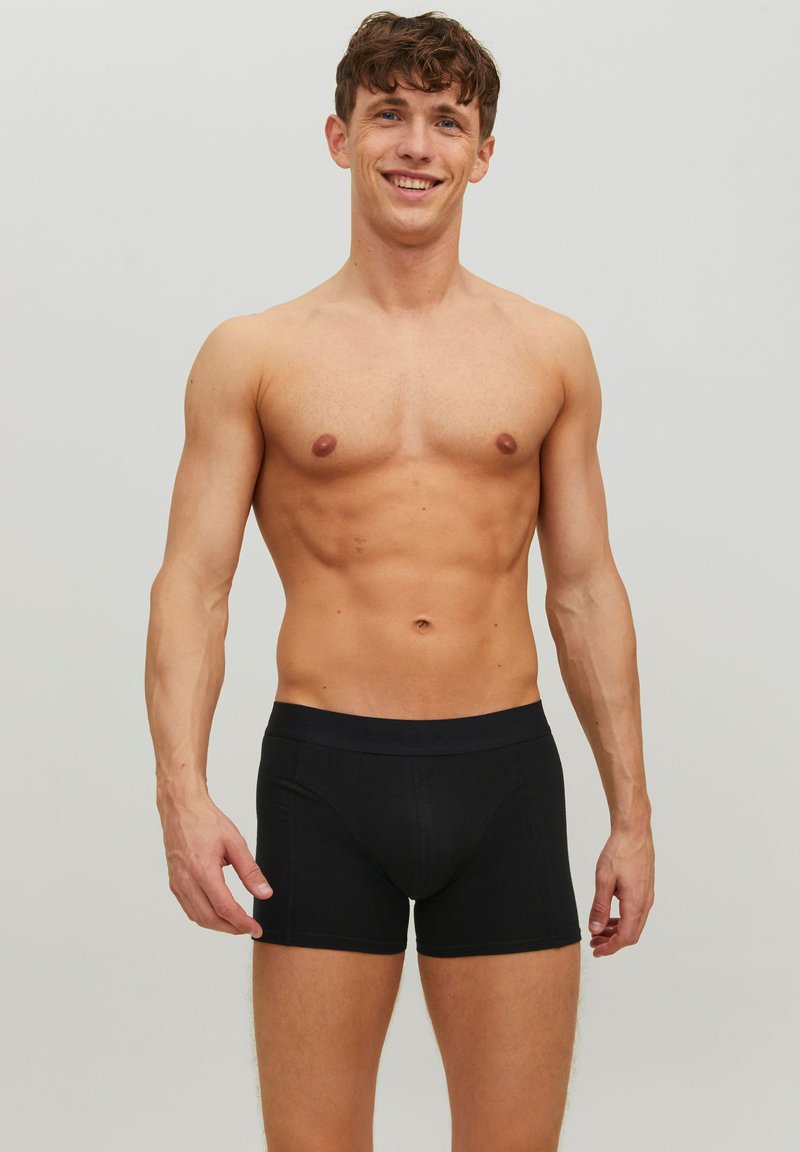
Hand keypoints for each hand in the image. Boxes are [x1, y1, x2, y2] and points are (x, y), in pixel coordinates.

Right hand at [158, 790, 271, 937]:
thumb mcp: (235, 842)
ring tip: (236, 923)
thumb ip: (250, 871)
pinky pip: (189, 908)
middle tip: (249, 929)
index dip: (242, 923)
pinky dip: (204, 917)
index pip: (224, 908)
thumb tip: (264, 894)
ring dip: (218, 926)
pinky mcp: (174, 883)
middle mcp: (186, 881)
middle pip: (209, 919)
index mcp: (202, 870)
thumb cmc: (206, 821)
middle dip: (231, 929)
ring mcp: (177, 883)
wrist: (181, 809)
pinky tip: (218, 913)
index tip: (256, 928)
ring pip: (197, 917)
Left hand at [588, 821, 654, 956]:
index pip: (625, 937)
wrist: (634, 831)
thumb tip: (595, 929)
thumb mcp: (603, 879)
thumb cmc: (619, 851)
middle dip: (613, 942)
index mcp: (636, 903)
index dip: (610, 948)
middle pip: (632, 934)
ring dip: (617, 931)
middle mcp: (645, 902)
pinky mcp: (645, 889)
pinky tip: (610, 916)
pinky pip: (636, 912)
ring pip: (635, 924)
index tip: (596, 951)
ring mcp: (647, 895)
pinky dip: (623, 920)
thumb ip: (600, 907)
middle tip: (594, 943)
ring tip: (599, 931)